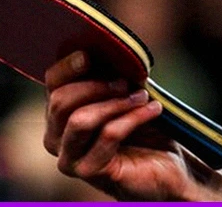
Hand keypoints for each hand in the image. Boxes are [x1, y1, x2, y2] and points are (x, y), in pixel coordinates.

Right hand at [43, 51, 207, 199]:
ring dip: (116, 103)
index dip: (68, 66)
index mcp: (62, 112)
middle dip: (97, 86)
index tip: (90, 55)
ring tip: (142, 97)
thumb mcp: (129, 94)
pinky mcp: (88, 172)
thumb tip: (114, 49)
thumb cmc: (146, 128)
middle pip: (61, 100)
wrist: (168, 165)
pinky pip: (108, 135)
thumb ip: (115, 74)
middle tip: (127, 83)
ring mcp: (68, 157)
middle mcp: (56, 137)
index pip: (53, 82)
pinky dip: (134, 117)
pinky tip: (153, 109)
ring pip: (80, 119)